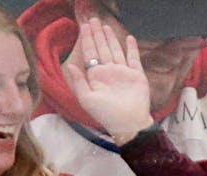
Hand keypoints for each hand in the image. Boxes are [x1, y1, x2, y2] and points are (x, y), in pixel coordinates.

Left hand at [63, 19, 152, 144]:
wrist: (128, 123)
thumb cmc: (105, 114)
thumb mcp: (86, 99)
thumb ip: (78, 81)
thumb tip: (70, 65)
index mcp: (96, 76)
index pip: (90, 53)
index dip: (87, 39)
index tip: (84, 26)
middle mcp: (109, 72)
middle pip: (102, 48)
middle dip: (97, 34)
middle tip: (93, 20)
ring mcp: (123, 73)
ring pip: (116, 50)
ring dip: (111, 38)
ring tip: (106, 25)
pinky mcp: (137, 76)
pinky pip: (134, 58)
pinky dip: (132, 48)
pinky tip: (129, 38)